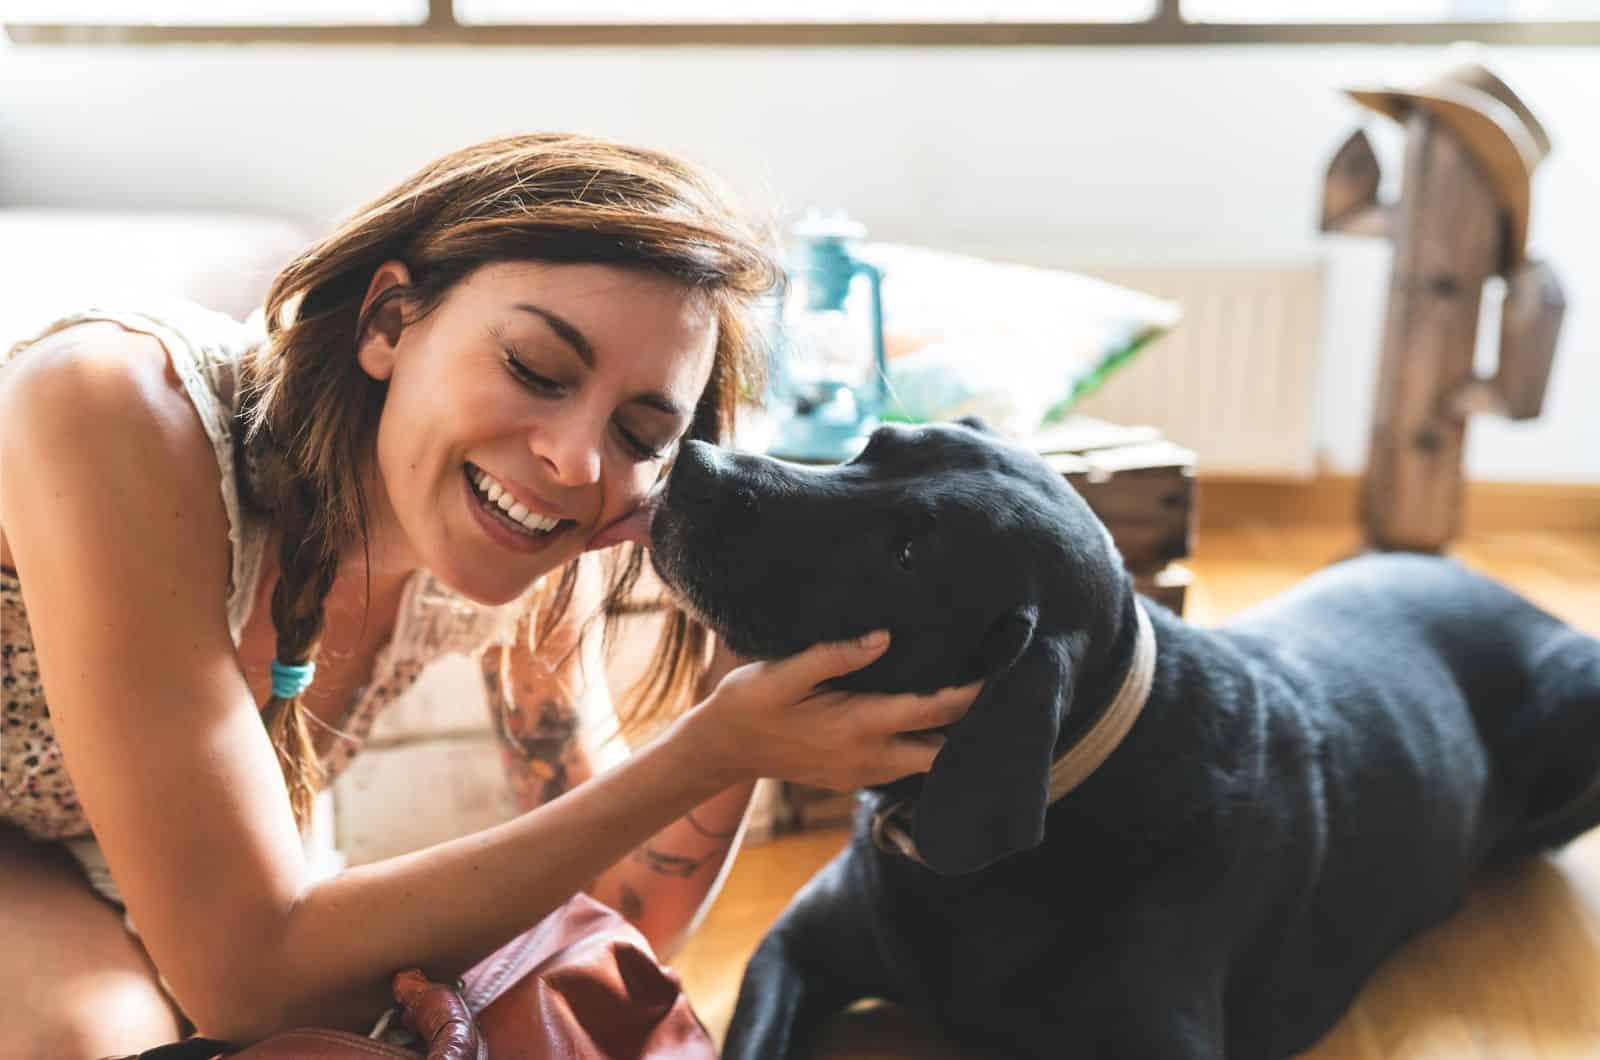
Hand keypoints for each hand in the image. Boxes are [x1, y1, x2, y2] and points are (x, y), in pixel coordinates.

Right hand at [681, 632, 980, 790]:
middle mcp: (868, 758)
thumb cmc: (749, 703)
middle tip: (1005, 695)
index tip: (1002, 673)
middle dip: (974, 728)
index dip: (971, 696)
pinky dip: (927, 747)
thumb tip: (885, 637)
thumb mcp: (783, 673)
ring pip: (927, 763)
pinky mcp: (855, 778)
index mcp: (856, 726)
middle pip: (943, 751)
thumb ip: (834, 655)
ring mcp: (862, 773)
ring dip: (952, 739)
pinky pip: (905, 767)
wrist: (722, 750)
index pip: (931, 712)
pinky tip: (937, 723)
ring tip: (980, 705)